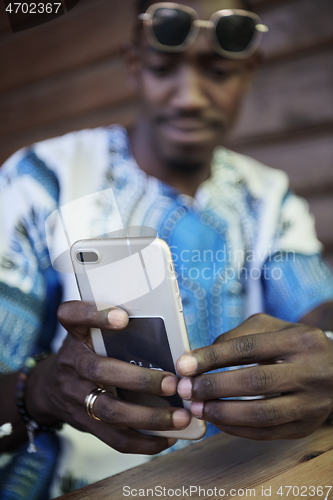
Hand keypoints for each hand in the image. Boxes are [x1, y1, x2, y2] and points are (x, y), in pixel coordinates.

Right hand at [26, 301, 190, 453]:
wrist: (50, 387)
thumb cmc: (87, 352)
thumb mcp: (91, 333)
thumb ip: (117, 330)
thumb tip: (170, 339)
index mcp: (75, 334)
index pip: (72, 316)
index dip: (96, 315)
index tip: (123, 317)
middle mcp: (71, 363)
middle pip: (100, 371)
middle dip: (139, 380)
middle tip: (173, 383)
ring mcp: (76, 396)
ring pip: (109, 411)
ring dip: (149, 417)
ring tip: (181, 417)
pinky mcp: (84, 423)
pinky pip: (114, 438)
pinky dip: (144, 442)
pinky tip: (169, 438)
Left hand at [177, 313, 332, 439]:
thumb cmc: (293, 344)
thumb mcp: (270, 328)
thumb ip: (237, 337)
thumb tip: (201, 358)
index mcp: (297, 341)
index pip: (248, 348)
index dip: (212, 357)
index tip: (184, 365)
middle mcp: (309, 372)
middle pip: (255, 382)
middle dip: (213, 387)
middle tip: (186, 389)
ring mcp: (310, 403)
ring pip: (262, 414)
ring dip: (223, 413)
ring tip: (197, 408)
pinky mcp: (306, 427)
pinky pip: (267, 433)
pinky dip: (237, 429)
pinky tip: (217, 421)